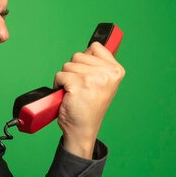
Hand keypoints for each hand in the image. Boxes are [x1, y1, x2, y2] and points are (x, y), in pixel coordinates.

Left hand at [53, 41, 124, 158]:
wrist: (82, 129)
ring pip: (68, 65)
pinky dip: (58, 85)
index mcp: (116, 70)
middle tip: (80, 88)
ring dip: (66, 78)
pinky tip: (67, 96)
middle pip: (78, 56)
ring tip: (74, 92)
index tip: (87, 76)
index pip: (95, 47)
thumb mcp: (102, 83)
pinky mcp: (79, 85)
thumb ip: (98, 65)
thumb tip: (91, 47)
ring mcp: (94, 79)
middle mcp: (108, 73)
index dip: (85, 60)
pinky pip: (60, 75)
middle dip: (74, 71)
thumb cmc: (88, 106)